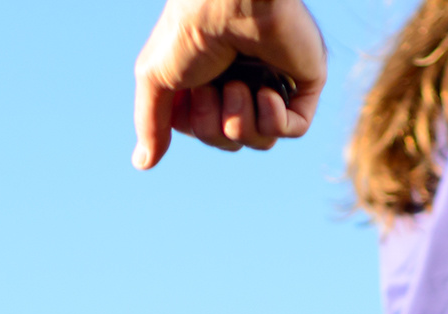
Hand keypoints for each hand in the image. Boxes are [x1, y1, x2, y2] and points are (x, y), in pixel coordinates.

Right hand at [132, 0, 329, 168]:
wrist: (228, 1)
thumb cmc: (189, 31)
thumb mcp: (156, 79)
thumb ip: (152, 123)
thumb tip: (143, 164)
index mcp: (212, 76)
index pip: (205, 132)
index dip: (194, 124)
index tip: (189, 89)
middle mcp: (244, 78)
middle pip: (231, 141)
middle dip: (214, 125)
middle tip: (210, 86)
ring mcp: (275, 80)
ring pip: (261, 141)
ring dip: (241, 120)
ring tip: (238, 84)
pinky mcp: (305, 81)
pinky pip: (293, 130)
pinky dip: (273, 118)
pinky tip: (265, 90)